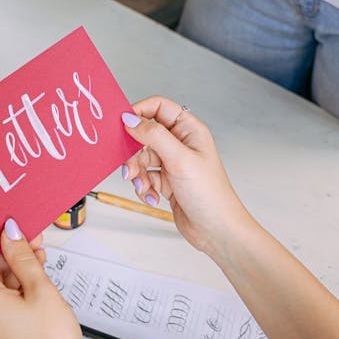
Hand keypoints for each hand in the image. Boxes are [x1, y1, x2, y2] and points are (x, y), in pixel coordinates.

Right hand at [121, 98, 251, 259]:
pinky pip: (145, 177)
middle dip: (134, 153)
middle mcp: (181, 143)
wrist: (216, 231)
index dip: (139, 112)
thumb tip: (130, 119)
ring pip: (142, 158)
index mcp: (189, 130)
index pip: (159, 107)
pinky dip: (144, 187)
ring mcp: (173, 163)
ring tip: (142, 186)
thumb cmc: (210, 194)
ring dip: (138, 174)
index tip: (122, 125)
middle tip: (129, 167)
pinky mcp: (167, 181)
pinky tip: (152, 197)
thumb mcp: (179, 159)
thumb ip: (153, 136)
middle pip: (145, 135)